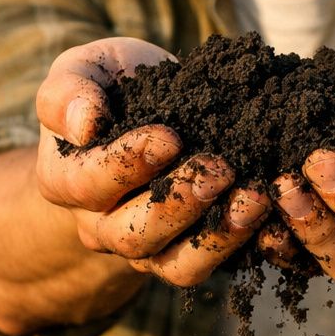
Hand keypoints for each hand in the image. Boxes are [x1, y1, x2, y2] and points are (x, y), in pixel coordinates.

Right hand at [34, 37, 268, 286]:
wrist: (147, 114)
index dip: (128, 164)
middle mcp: (100, 226)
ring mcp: (145, 248)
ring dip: (218, 235)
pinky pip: (211, 266)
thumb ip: (68, 90)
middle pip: (132, 236)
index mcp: (64, 181)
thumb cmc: (112, 89)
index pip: (88, 184)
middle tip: (221, 169)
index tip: (170, 136)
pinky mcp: (186, 254)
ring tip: (255, 197)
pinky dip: (243, 245)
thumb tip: (84, 124)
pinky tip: (270, 212)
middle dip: (180, 204)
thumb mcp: (84, 69)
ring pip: (175, 265)